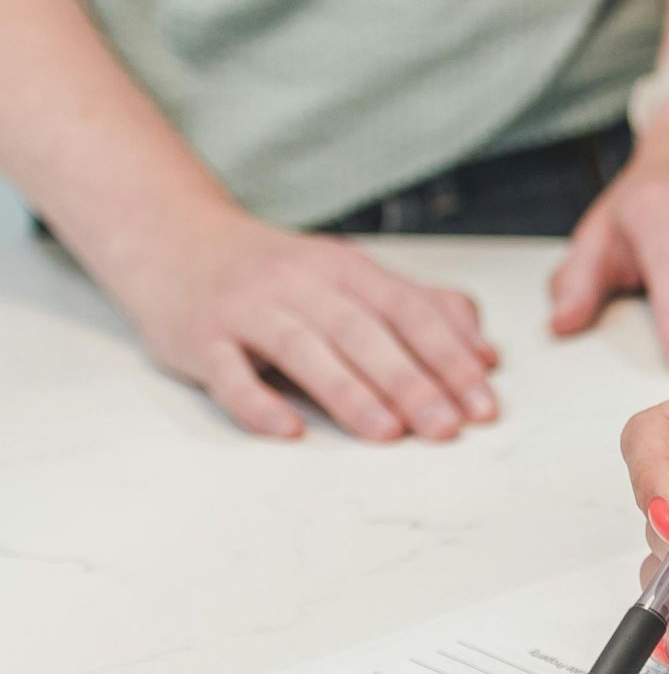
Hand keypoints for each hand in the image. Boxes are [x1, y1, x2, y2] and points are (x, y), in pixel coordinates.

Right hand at [130, 215, 496, 440]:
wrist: (174, 240)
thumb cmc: (282, 275)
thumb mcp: (355, 279)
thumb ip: (424, 311)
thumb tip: (487, 356)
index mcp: (347, 269)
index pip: (410, 311)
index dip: (451, 357)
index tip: (483, 404)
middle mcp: (300, 283)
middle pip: (363, 332)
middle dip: (411, 381)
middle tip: (447, 428)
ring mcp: (246, 308)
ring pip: (303, 348)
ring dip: (348, 392)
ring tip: (388, 433)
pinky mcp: (199, 337)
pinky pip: (228, 372)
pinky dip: (257, 401)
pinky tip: (288, 430)